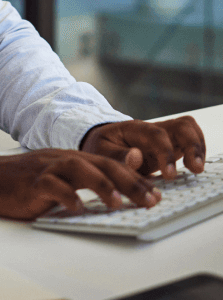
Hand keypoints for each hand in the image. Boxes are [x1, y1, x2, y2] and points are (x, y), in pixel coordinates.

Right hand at [0, 149, 160, 220]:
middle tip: (150, 200)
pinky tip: (77, 208)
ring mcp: (47, 169)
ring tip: (117, 203)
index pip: (110, 164)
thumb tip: (115, 193)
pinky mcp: (32, 182)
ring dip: (100, 185)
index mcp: (72, 159)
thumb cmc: (26, 183)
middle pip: (101, 164)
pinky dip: (66, 196)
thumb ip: (84, 181)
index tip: (155, 194)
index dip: (134, 178)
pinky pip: (51, 186)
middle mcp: (63, 160)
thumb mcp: (60, 179)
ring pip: (78, 169)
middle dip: (128, 181)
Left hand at [80, 117, 205, 179]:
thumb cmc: (102, 146)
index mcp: (134, 129)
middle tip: (195, 168)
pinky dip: (197, 151)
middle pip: (181, 125)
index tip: (170, 174)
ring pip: (188, 130)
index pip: (156, 135)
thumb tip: (136, 158)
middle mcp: (153, 129)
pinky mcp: (170, 146)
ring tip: (198, 169)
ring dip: (198, 147)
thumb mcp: (100, 150)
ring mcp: (164, 136)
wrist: (102, 142)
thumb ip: (117, 155)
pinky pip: (189, 141)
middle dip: (192, 145)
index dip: (166, 153)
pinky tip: (195, 166)